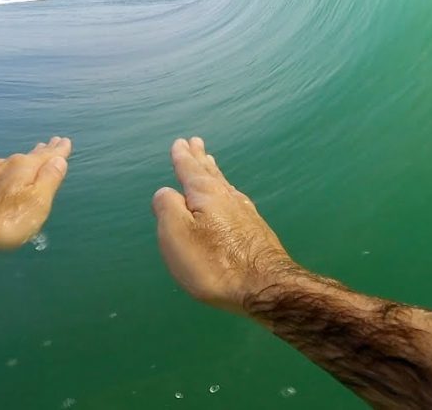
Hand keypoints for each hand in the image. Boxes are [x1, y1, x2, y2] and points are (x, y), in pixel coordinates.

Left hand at [0, 137, 71, 251]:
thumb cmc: (5, 220)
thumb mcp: (37, 203)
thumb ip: (50, 180)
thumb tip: (59, 160)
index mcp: (24, 167)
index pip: (47, 155)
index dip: (58, 150)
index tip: (65, 141)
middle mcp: (7, 164)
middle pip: (30, 156)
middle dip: (43, 151)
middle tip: (52, 143)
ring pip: (14, 164)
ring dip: (27, 161)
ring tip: (34, 157)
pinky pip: (1, 173)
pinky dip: (11, 173)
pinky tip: (8, 176)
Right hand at [152, 137, 297, 312]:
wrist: (265, 288)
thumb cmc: (213, 263)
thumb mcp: (176, 235)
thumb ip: (167, 207)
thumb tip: (167, 192)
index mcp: (205, 195)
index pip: (190, 170)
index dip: (183, 158)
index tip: (180, 143)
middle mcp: (227, 198)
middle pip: (210, 174)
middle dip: (200, 159)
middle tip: (196, 142)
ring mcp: (244, 213)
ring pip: (224, 185)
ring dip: (214, 172)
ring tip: (210, 162)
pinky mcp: (255, 230)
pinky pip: (235, 199)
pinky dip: (227, 190)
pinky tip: (231, 195)